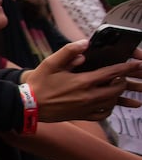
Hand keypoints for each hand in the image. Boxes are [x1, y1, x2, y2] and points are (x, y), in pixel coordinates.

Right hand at [25, 41, 141, 121]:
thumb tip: (85, 43)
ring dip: (116, 95)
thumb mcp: (50, 63)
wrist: (28, 106)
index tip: (137, 64)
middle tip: (122, 76)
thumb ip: (68, 51)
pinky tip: (106, 104)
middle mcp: (88, 96)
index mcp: (83, 82)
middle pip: (116, 89)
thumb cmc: (38, 84)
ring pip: (111, 102)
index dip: (127, 68)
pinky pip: (102, 114)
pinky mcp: (81, 116)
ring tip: (114, 88)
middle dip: (123, 82)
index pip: (112, 73)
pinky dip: (108, 108)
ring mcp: (86, 108)